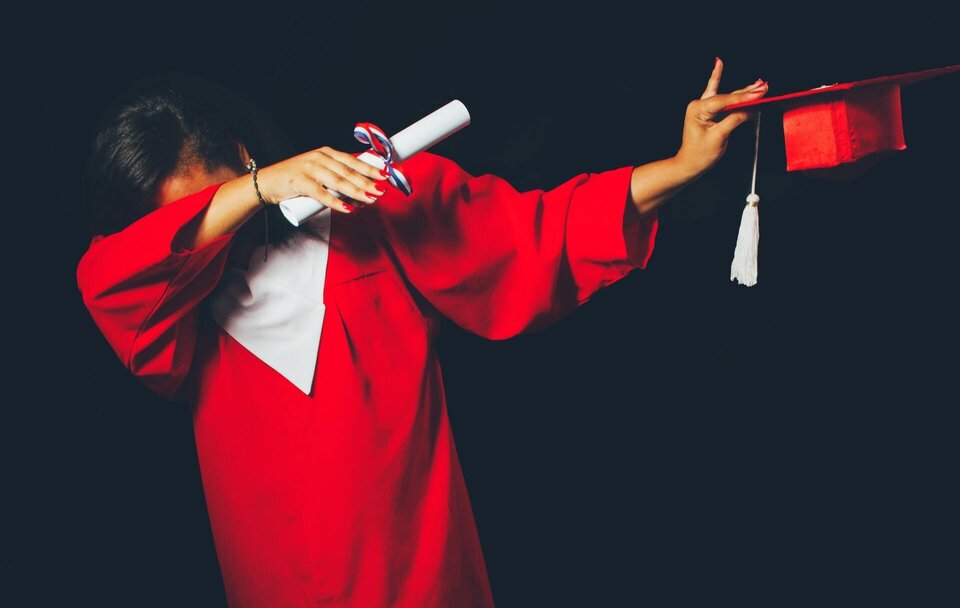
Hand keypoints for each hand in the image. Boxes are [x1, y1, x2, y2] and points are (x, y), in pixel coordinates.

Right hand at [256, 146, 388, 213]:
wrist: (266, 183)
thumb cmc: (295, 180)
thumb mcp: (318, 172)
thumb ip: (336, 178)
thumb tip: (360, 192)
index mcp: (326, 153)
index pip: (352, 160)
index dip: (370, 168)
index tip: (385, 175)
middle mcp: (319, 158)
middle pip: (348, 172)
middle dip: (367, 182)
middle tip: (382, 190)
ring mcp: (310, 169)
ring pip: (338, 182)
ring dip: (356, 192)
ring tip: (371, 199)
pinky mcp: (300, 182)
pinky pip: (322, 194)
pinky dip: (336, 202)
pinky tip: (348, 208)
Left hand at [674, 58, 768, 176]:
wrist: (690, 164)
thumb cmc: (700, 154)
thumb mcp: (719, 137)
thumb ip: (734, 120)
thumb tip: (751, 109)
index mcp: (697, 110)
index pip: (725, 101)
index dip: (744, 98)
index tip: (760, 94)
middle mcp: (698, 105)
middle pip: (727, 96)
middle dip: (747, 92)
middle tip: (765, 86)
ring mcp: (702, 107)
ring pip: (726, 96)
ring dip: (743, 91)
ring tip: (759, 84)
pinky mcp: (707, 110)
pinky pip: (716, 92)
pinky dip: (717, 77)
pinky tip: (718, 63)